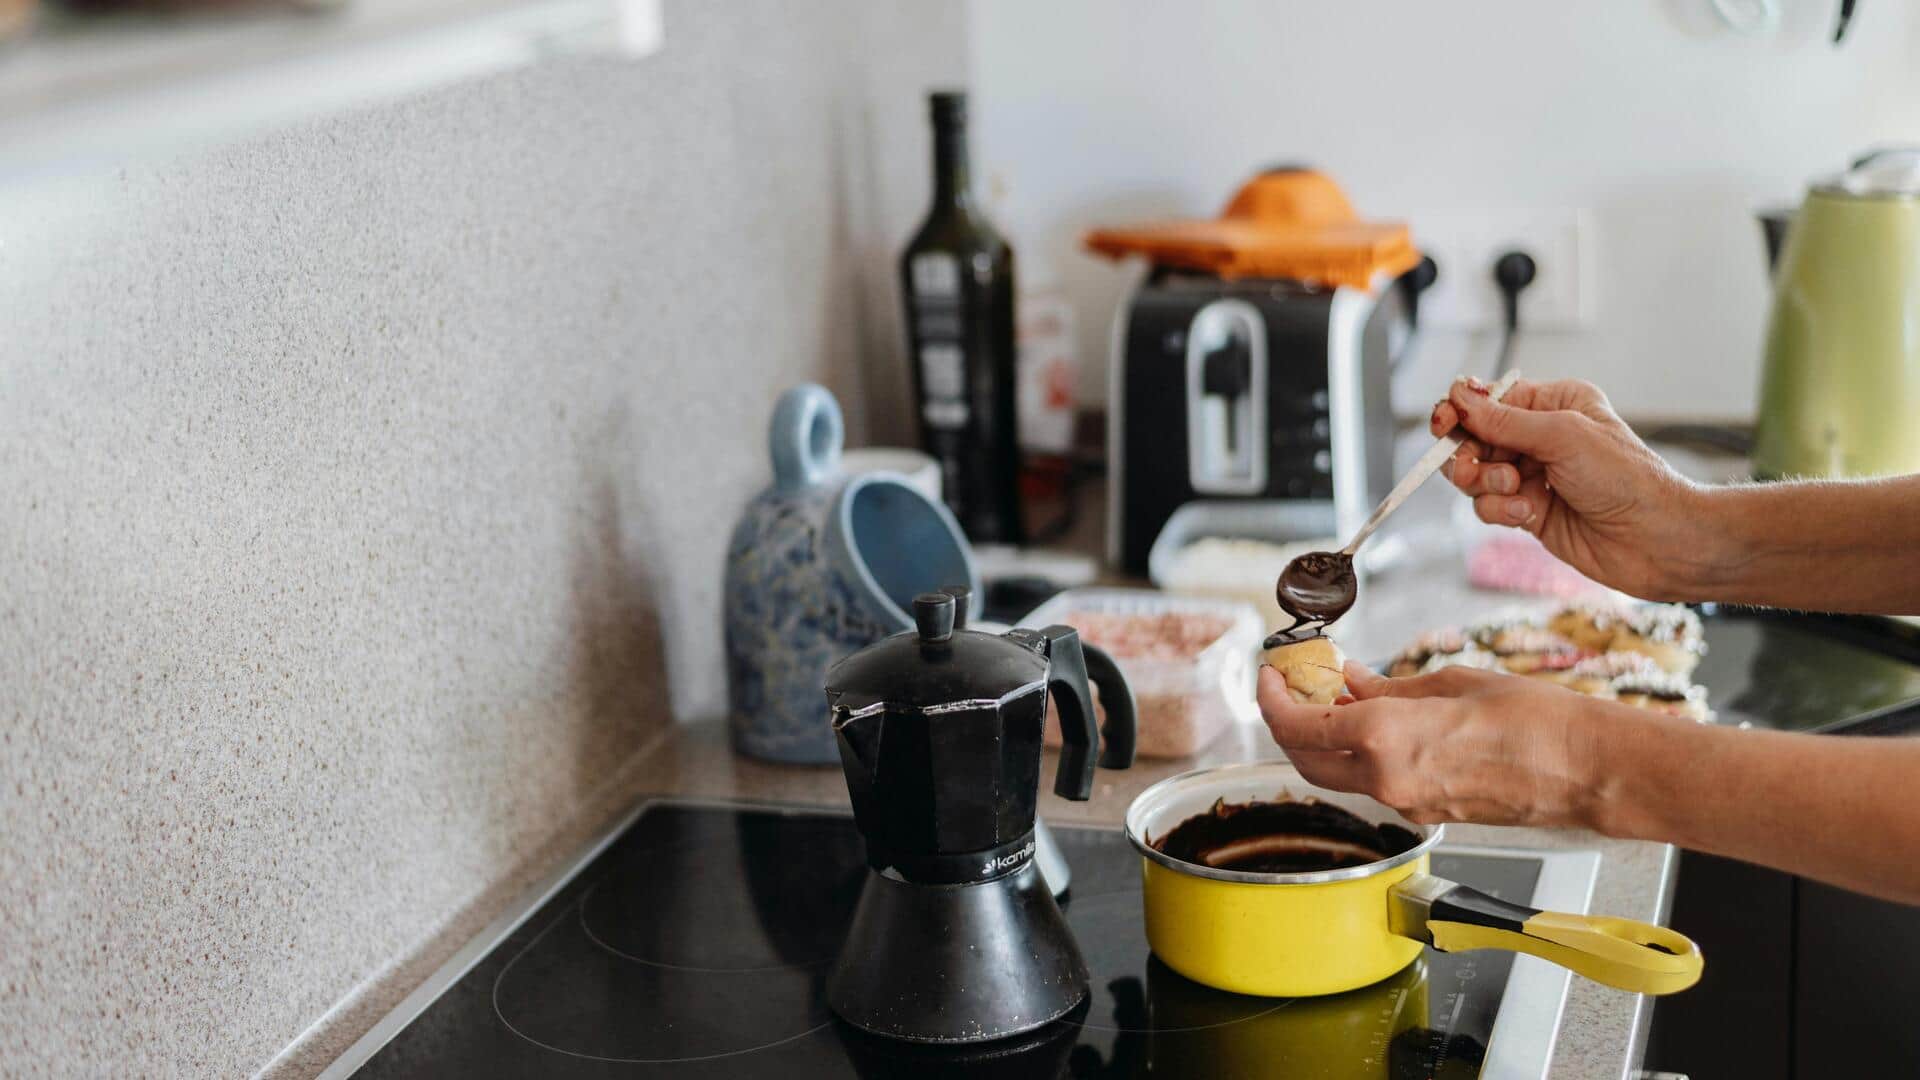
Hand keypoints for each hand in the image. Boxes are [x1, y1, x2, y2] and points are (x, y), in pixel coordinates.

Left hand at [1257, 662, 1611, 828]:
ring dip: (1323, 739)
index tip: (1269, 675)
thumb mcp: (1449, 683)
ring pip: (1336, 774)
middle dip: (1286, 722)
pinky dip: (1359, 755)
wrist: (1583, 769)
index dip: (1271, 698)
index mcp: (1383, 739)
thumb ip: (1388, 688)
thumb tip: (1351, 679)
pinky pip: (1373, 784)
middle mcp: (1384, 779)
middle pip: (1303, 758)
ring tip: (1335, 697)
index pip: (1296, 725)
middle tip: (1291, 686)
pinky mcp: (1425, 812)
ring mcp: (1404, 802)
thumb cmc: (1532, 720)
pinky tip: (1373, 723)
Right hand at [1431, 377, 1708, 600]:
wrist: (1655, 539)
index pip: (1490, 400)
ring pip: (1475, 476)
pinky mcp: (1528, 512)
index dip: (1461, 410)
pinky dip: (1500, 511)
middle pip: (1473, 439)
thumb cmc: (1626, 478)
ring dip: (1486, 485)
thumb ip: (1505, 421)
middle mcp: (1541, 437)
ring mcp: (1533, 476)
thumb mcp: (1563, 436)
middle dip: (1469, 455)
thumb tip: (1460, 397)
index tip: (1444, 423)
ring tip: (1515, 491)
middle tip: (1469, 468)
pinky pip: (1489, 506)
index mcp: (1554, 404)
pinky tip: (1529, 514)